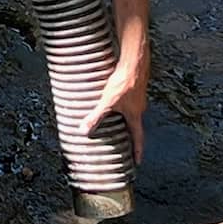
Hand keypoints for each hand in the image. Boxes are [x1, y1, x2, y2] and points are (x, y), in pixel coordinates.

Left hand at [81, 31, 147, 161]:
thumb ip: (95, 117)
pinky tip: (116, 100)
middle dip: (130, 135)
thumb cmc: (124, 82)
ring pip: (133, 111)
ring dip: (126, 118)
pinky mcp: (136, 86)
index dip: (137, 151)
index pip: (138, 138)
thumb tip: (83, 131)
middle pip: (136, 125)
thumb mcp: (106, 102)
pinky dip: (124, 104)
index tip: (137, 161)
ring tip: (118, 122)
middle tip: (126, 144)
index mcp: (135, 115)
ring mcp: (139, 97)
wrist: (134, 62)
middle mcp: (140, 108)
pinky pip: (130, 100)